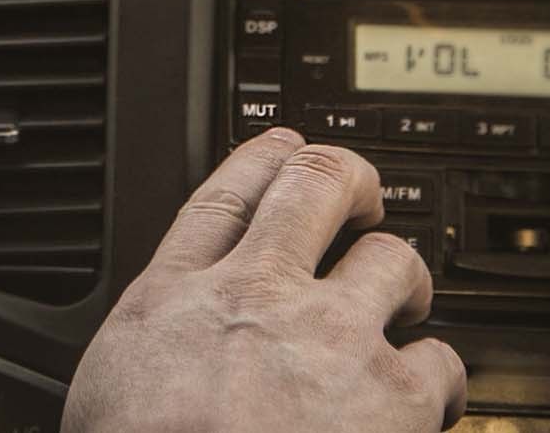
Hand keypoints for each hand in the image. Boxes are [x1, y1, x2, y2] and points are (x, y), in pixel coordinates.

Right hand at [64, 130, 466, 432]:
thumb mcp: (108, 393)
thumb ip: (151, 349)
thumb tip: (158, 361)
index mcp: (173, 300)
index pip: (224, 195)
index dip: (263, 160)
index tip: (283, 150)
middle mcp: (256, 298)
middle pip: (314, 187)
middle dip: (348, 178)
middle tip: (363, 198)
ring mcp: (329, 339)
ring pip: (393, 260)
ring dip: (403, 277)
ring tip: (405, 302)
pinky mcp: (392, 397)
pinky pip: (441, 360)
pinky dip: (438, 377)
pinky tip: (429, 396)